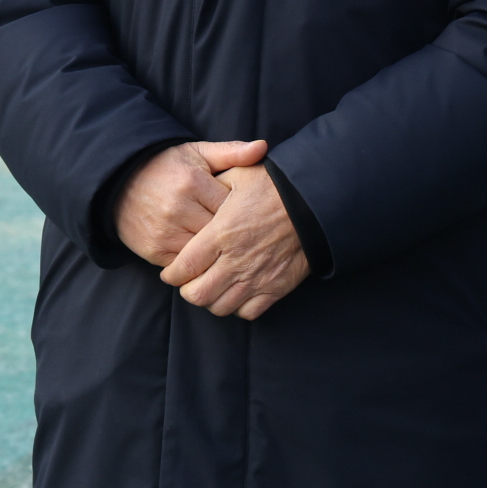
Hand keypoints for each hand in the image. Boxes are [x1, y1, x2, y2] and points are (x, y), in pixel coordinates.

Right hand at [112, 139, 265, 269]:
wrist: (119, 182)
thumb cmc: (166, 166)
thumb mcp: (198, 153)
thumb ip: (231, 152)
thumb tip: (263, 147)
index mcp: (193, 182)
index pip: (231, 205)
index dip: (242, 210)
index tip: (247, 212)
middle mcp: (178, 208)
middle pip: (220, 232)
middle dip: (231, 234)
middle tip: (243, 234)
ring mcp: (165, 232)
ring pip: (205, 252)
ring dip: (216, 252)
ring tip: (227, 247)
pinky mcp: (154, 250)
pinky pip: (186, 265)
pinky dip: (197, 263)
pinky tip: (206, 256)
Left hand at [162, 162, 310, 320]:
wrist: (316, 201)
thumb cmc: (275, 185)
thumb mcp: (239, 175)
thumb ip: (213, 186)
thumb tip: (198, 191)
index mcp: (220, 234)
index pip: (182, 269)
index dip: (171, 274)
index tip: (171, 271)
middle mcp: (234, 261)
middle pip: (196, 295)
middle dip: (188, 290)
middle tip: (190, 281)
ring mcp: (256, 278)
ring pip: (219, 307)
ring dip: (212, 300)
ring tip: (214, 286)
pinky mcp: (275, 288)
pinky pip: (247, 312)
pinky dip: (238, 307)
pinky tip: (238, 292)